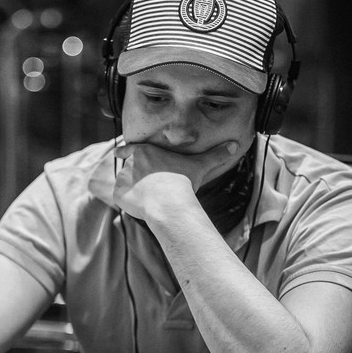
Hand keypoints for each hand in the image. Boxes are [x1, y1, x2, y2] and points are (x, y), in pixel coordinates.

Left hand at [113, 140, 238, 220]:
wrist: (168, 203)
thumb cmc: (183, 181)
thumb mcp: (200, 165)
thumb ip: (216, 155)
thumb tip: (236, 145)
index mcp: (143, 150)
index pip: (127, 147)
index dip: (124, 151)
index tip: (119, 153)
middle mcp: (129, 161)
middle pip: (127, 168)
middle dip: (133, 176)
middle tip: (146, 187)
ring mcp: (122, 178)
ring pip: (123, 184)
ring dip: (131, 190)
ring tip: (147, 199)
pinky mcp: (118, 194)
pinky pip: (120, 198)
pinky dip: (128, 202)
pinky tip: (141, 207)